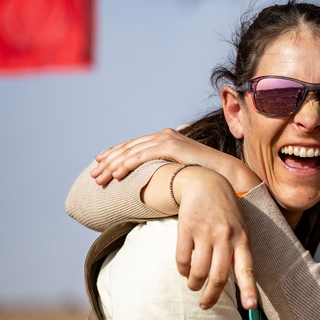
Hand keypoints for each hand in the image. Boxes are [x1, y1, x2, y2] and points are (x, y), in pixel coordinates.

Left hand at [90, 128, 259, 191]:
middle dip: (108, 161)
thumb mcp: (178, 172)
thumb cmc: (204, 177)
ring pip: (132, 151)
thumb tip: (149, 183)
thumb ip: (164, 171)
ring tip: (100, 178)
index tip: (99, 165)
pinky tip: (117, 174)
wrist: (225, 174)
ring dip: (113, 165)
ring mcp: (168, 139)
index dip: (114, 155)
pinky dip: (128, 164)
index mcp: (165, 139)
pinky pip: (144, 155)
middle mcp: (164, 136)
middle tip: (94, 175)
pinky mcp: (172, 146)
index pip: (133, 146)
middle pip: (129, 147)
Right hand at [170, 166, 258, 310]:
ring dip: (194, 285)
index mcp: (243, 239)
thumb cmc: (227, 213)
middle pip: (219, 276)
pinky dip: (183, 270)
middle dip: (211, 296)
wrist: (206, 184)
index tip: (250, 307)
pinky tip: (185, 270)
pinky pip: (182, 260)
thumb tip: (237, 282)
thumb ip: (239, 252)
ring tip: (194, 286)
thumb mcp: (241, 229)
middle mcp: (226, 237)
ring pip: (198, 272)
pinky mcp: (187, 229)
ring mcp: (206, 232)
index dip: (249, 289)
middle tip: (205, 305)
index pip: (247, 268)